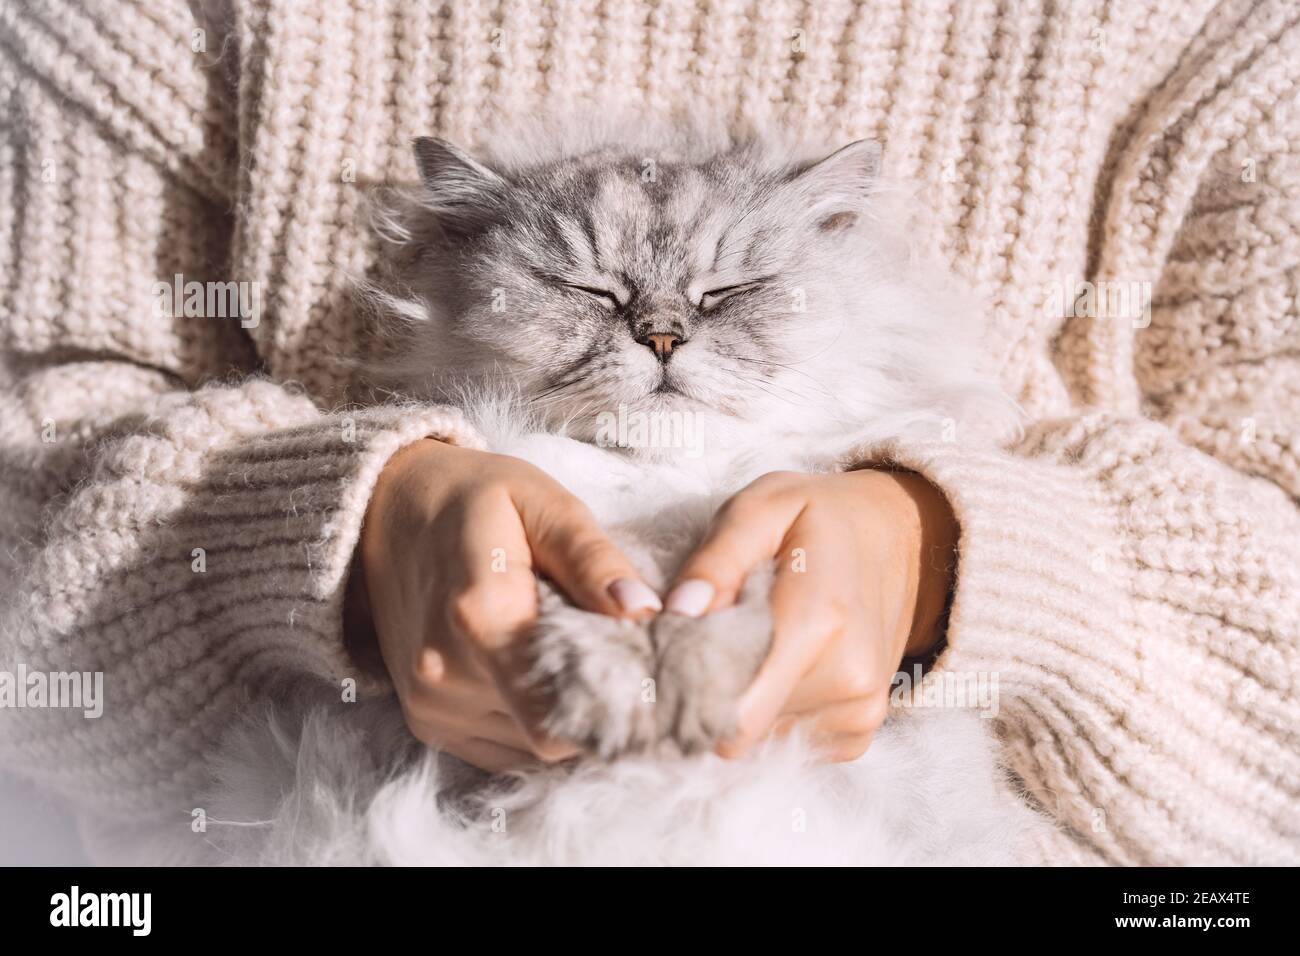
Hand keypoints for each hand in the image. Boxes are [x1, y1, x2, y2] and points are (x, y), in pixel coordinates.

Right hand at [349, 439, 660, 771]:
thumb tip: (645, 610)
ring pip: (529, 748)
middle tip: (621, 659)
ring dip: (562, 714)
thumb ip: (593, 560)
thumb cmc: (475, 497)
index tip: (648, 679)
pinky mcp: (425, 720)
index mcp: (480, 615)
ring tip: (572, 656)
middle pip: (552, 734)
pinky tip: (538, 674)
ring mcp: (430, 703)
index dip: (614, 709)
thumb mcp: (543, 503)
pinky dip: (531, 721)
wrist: (385, 509)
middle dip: (596, 706)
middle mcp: (445, 673)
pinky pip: (502, 750)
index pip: (563, 715)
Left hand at [663, 469, 956, 761]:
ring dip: (740, 699)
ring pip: (759, 738)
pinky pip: (787, 741)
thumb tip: (676, 613)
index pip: (732, 711)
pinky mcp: (859, 731)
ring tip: (748, 646)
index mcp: (818, 620)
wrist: (906, 542)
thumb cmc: (820, 519)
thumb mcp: (760, 508)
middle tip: (704, 641)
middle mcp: (846, 679)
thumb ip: (714, 562)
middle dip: (708, 691)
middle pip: (738, 726)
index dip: (685, 695)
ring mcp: (858, 711)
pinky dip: (769, 710)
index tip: (664, 664)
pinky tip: (776, 664)